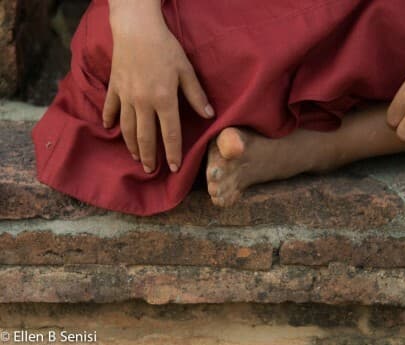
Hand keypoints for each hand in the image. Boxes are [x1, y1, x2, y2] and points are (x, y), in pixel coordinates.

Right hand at [103, 0, 214, 172]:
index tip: (175, 168)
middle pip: (145, 137)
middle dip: (150, 157)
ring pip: (127, 129)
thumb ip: (196, 95)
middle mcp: (143, 103)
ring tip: (137, 157)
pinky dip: (110, 120)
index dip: (173, 153)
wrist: (136, 28)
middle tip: (152, 170)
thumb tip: (209, 115)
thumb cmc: (165, 48)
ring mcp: (126, 97)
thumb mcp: (186, 70)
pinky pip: (111, 109)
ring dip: (131, 146)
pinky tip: (110, 129)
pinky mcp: (114, 88)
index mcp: (164, 100)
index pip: (170, 134)